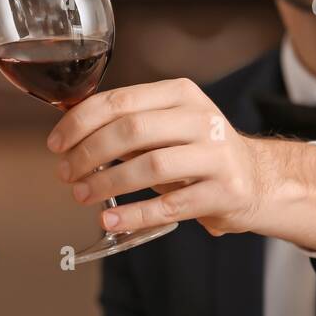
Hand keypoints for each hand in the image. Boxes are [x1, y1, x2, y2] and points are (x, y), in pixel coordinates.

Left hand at [48, 78, 315, 248]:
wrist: (260, 180)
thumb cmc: (197, 152)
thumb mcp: (166, 126)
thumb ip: (125, 125)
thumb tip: (67, 134)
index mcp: (179, 94)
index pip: (119, 101)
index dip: (79, 123)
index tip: (55, 144)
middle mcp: (200, 119)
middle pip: (131, 131)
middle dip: (88, 154)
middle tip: (65, 174)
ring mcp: (216, 156)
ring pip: (150, 166)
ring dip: (107, 184)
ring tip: (81, 196)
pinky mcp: (224, 192)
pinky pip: (170, 205)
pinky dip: (134, 215)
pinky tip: (110, 221)